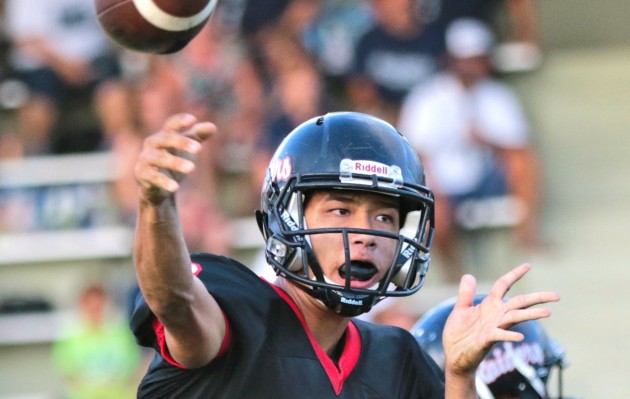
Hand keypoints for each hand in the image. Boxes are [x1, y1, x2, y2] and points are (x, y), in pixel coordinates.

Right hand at [134, 113, 216, 202]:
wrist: (156, 187)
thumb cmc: (172, 161)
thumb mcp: (186, 148)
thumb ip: (198, 136)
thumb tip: (213, 127)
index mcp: (163, 135)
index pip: (171, 124)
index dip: (180, 121)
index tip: (192, 119)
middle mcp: (152, 144)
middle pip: (166, 139)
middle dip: (182, 142)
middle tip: (199, 149)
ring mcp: (145, 159)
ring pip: (159, 158)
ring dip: (175, 162)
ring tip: (192, 168)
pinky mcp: (142, 175)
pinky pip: (152, 177)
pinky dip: (164, 182)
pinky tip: (175, 187)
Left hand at [442, 263, 558, 378]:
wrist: (454, 356)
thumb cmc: (458, 333)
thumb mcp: (460, 309)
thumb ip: (465, 293)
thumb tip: (469, 275)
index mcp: (489, 305)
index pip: (504, 285)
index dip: (515, 275)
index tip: (528, 265)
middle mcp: (496, 315)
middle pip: (519, 302)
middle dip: (537, 298)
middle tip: (557, 295)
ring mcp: (494, 327)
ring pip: (515, 317)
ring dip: (531, 314)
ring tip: (548, 312)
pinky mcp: (487, 340)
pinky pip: (500, 336)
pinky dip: (509, 336)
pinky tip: (519, 337)